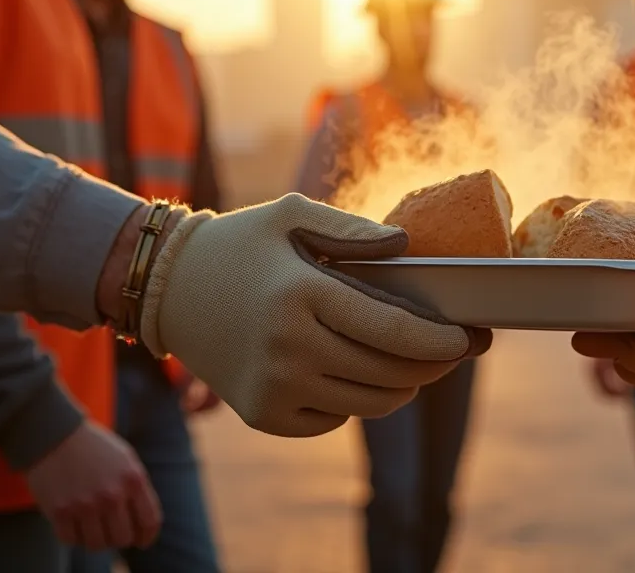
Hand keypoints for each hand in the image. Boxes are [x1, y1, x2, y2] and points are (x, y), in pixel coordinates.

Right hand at [26, 421, 160, 550]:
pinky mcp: (59, 511)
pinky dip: (73, 536)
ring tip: (92, 527)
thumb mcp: (126, 461)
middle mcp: (111, 495)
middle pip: (123, 538)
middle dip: (119, 538)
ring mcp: (85, 505)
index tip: (142, 541)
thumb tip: (144, 525)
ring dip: (96, 539)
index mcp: (133, 480)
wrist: (55, 433)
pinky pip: (71, 540)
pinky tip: (73, 523)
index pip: (150, 521)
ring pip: (97, 544)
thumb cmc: (94, 448)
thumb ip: (137, 490)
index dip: (147, 536)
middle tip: (112, 532)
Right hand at [139, 194, 490, 436]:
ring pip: (371, 403)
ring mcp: (273, 388)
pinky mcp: (263, 415)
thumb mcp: (290, 215)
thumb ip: (352, 230)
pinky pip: (335, 419)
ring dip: (401, 385)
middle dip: (433, 365)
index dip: (442, 342)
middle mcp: (287, 348)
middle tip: (453, 350)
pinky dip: (354, 399)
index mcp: (301, 294)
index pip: (394, 332)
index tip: (468, 338)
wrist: (166, 289)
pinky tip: (347, 369)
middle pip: (391, 374)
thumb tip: (406, 247)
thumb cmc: (239, 245)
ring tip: (410, 361)